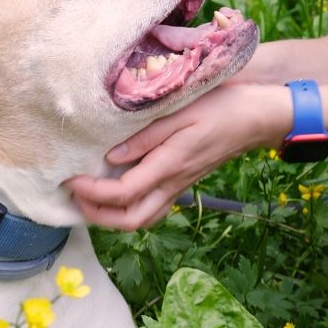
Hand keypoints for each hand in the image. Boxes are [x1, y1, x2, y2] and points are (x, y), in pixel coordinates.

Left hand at [65, 81, 287, 229]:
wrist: (257, 117)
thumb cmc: (221, 107)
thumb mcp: (180, 111)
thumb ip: (145, 136)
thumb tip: (111, 158)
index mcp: (169, 165)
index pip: (122, 194)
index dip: (91, 193)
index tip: (70, 179)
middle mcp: (173, 183)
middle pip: (130, 221)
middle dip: (97, 216)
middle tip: (74, 195)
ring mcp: (180, 186)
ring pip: (142, 220)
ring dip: (112, 218)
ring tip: (90, 198)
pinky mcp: (183, 182)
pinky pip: (153, 208)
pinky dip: (130, 209)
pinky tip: (118, 192)